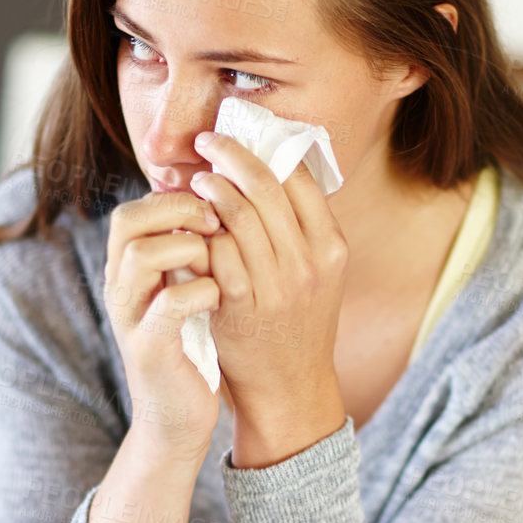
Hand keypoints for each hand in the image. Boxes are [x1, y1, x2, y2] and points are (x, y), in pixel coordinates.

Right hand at [102, 190, 222, 460]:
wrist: (176, 418)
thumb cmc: (189, 348)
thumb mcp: (183, 292)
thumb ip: (187, 253)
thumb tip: (218, 203)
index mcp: (127, 270)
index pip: (134, 208)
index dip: (175, 197)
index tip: (215, 208)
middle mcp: (120, 288)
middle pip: (128, 220)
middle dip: (178, 211)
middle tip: (216, 224)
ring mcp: (130, 317)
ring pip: (142, 254)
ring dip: (189, 247)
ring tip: (219, 261)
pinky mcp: (149, 348)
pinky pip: (169, 303)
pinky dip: (201, 291)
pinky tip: (220, 297)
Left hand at [187, 130, 348, 431]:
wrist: (290, 387)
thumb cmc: (298, 322)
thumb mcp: (318, 273)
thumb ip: (301, 228)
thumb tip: (272, 166)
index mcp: (332, 246)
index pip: (300, 178)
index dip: (266, 148)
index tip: (240, 135)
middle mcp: (310, 263)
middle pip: (267, 187)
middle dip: (231, 156)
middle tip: (205, 142)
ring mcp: (278, 286)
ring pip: (239, 215)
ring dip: (211, 189)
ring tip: (195, 179)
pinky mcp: (243, 305)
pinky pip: (217, 252)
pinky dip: (201, 231)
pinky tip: (190, 221)